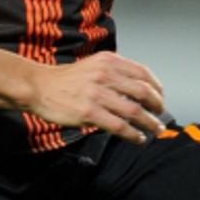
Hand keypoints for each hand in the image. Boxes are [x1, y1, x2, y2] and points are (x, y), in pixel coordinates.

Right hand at [25, 51, 164, 143]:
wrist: (39, 86)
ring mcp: (97, 94)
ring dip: (150, 123)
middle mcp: (105, 75)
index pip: (143, 73)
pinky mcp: (89, 113)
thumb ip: (114, 72)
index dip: (157, 88)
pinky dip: (133, 134)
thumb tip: (139, 90)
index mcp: (108, 61)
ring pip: (134, 111)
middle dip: (157, 107)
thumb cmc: (65, 79)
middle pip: (143, 92)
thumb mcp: (93, 65)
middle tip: (161, 116)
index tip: (160, 98)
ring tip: (155, 129)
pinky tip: (137, 138)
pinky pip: (119, 126)